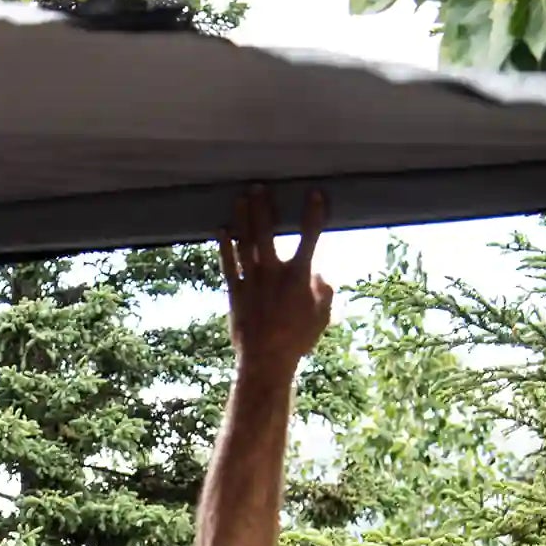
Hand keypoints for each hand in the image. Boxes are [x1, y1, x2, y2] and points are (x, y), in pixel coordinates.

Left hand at [219, 185, 333, 372]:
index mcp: (299, 275)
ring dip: (243, 218)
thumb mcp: (322, 316)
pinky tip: (221, 229)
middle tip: (259, 186)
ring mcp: (251, 280)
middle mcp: (273, 272)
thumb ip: (324, 290)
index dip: (313, 214)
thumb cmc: (298, 339)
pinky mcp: (235, 291)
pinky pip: (228, 264)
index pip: (310, 236)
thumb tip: (319, 273)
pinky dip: (224, 246)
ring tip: (240, 198)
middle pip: (267, 232)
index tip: (314, 193)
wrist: (266, 360)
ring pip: (245, 243)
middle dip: (264, 207)